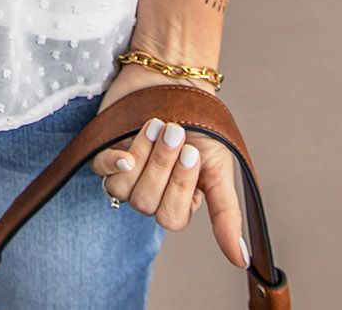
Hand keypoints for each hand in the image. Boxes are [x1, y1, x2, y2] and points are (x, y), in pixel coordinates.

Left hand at [89, 62, 249, 267]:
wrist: (177, 79)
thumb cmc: (201, 124)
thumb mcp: (219, 167)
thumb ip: (226, 213)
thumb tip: (240, 260)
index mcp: (178, 201)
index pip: (172, 217)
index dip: (180, 187)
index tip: (192, 153)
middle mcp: (150, 192)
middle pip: (147, 204)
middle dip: (162, 165)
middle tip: (175, 131)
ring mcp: (127, 174)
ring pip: (123, 190)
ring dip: (143, 156)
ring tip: (156, 124)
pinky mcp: (105, 153)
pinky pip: (100, 171)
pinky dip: (111, 164)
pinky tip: (124, 154)